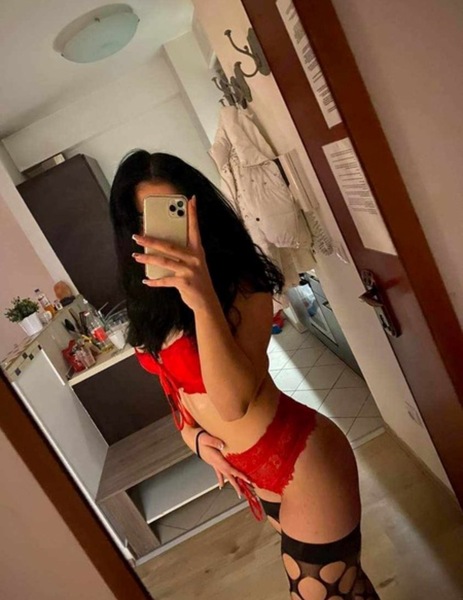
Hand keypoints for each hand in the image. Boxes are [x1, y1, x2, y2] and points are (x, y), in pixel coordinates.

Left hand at [132, 196, 216, 311]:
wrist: (207, 302)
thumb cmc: (198, 280)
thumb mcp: (195, 263)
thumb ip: (183, 254)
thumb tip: (161, 245)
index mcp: (198, 250)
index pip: (195, 228)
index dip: (193, 213)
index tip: (191, 199)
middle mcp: (194, 258)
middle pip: (169, 246)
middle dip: (151, 240)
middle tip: (137, 236)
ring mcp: (189, 270)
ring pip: (164, 261)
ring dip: (148, 259)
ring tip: (136, 256)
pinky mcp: (184, 282)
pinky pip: (165, 280)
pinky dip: (154, 281)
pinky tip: (146, 280)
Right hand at [197, 432, 251, 498]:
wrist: (192, 438)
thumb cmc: (200, 437)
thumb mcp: (206, 438)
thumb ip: (214, 442)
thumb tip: (222, 446)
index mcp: (216, 459)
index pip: (230, 469)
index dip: (239, 474)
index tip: (247, 479)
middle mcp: (216, 463)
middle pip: (228, 476)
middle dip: (236, 485)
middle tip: (242, 494)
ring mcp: (214, 464)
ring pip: (225, 476)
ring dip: (232, 483)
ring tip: (238, 491)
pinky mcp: (213, 462)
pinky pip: (219, 472)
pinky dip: (221, 479)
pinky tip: (222, 485)